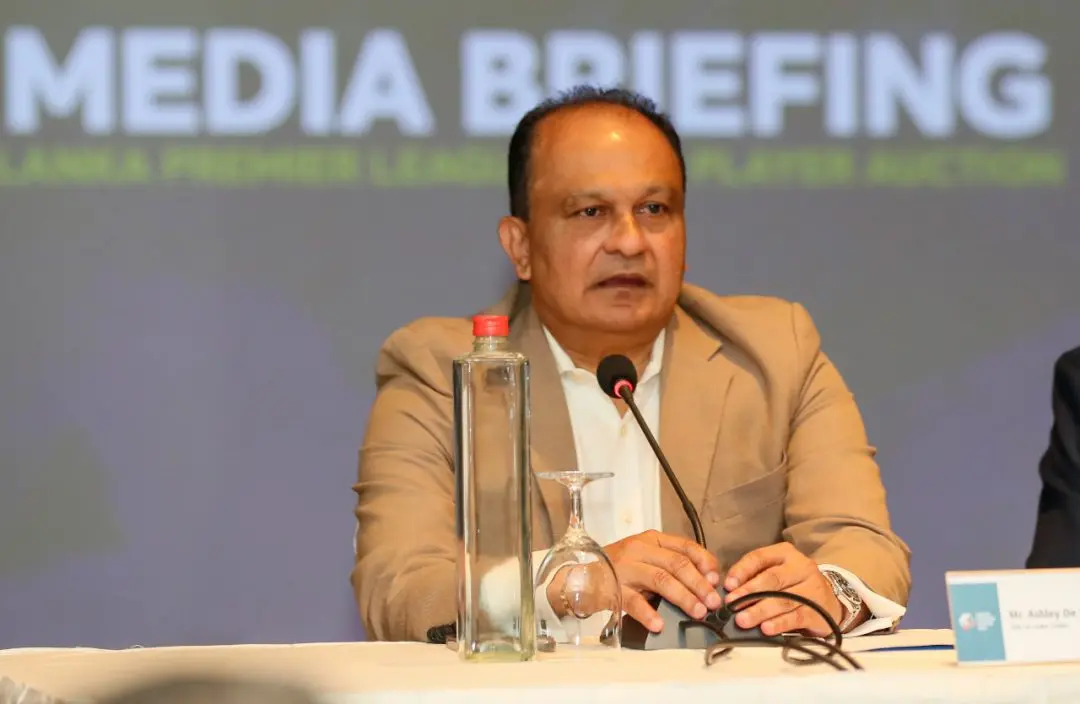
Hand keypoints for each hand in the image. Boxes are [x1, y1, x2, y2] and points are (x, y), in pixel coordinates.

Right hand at [603, 530, 723, 631]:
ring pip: (661, 580)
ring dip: (683, 597)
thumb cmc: (617, 569)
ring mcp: (626, 569)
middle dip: (699, 584)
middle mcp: (639, 550)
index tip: (716, 578)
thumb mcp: (645, 558)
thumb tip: (705, 583)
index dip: (705, 562)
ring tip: (697, 612)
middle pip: (676, 564)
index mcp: (651, 540)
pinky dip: (648, 613)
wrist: (581, 577)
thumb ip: (670, 564)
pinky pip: (634, 601)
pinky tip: (659, 624)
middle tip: (712, 602)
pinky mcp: (614, 588)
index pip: (685, 546)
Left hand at [723, 543, 843, 636]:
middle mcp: (801, 567)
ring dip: (760, 611)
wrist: (829, 603)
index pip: (760, 557)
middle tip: (731, 605)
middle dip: (749, 592)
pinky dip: (779, 623)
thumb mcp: (776, 574)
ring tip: (743, 620)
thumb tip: (730, 592)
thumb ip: (755, 578)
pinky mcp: (819, 610)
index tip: (728, 585)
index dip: (742, 571)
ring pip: (782, 600)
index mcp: (786, 553)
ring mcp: (812, 588)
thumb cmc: (794, 586)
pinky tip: (766, 629)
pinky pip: (796, 617)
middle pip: (771, 579)